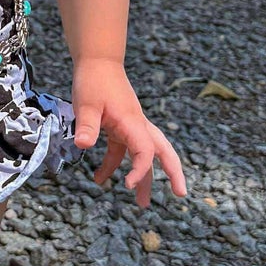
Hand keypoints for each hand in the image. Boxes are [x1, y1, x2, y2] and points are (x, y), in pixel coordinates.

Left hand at [71, 57, 186, 209]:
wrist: (97, 61)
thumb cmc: (94, 80)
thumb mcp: (87, 103)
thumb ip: (86, 124)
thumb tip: (84, 145)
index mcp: (133, 122)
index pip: (145, 151)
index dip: (140, 170)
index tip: (126, 184)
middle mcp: (137, 126)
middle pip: (163, 151)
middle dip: (173, 173)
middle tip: (181, 194)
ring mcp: (131, 126)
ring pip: (145, 155)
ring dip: (144, 178)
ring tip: (142, 203)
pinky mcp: (120, 127)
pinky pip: (123, 151)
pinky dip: (115, 165)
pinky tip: (99, 179)